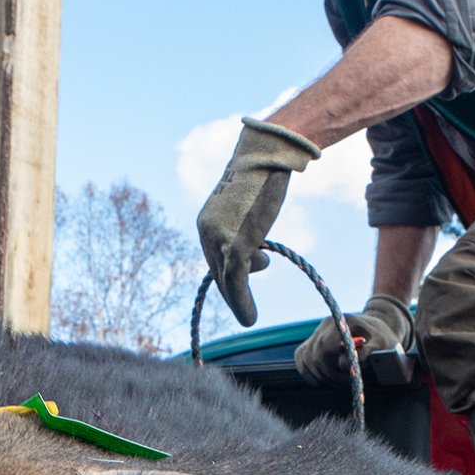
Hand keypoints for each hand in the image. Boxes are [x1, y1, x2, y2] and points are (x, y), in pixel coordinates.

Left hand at [196, 117, 320, 325]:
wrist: (269, 156)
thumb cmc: (264, 176)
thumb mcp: (250, 208)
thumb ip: (247, 231)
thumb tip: (257, 258)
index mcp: (207, 221)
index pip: (214, 257)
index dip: (228, 277)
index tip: (240, 289)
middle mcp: (206, 230)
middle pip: (217, 271)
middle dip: (232, 293)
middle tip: (246, 312)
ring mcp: (218, 237)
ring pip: (225, 280)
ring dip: (237, 302)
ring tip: (249, 318)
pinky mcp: (234, 243)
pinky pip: (235, 281)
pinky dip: (241, 302)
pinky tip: (249, 318)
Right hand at [293, 295, 414, 386]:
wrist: (375, 329)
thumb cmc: (381, 338)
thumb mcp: (381, 345)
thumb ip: (364, 354)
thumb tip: (344, 365)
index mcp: (341, 322)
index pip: (325, 347)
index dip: (335, 365)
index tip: (351, 374)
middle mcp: (324, 325)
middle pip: (315, 357)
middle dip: (331, 375)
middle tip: (348, 382)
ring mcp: (316, 333)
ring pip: (307, 361)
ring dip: (322, 376)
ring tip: (340, 381)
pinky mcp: (310, 343)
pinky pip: (302, 361)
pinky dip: (311, 374)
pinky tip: (325, 378)